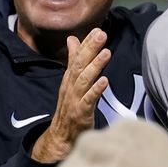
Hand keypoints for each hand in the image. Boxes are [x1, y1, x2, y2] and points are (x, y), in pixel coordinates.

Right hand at [30, 28, 110, 162]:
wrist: (61, 137)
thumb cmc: (70, 106)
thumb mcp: (71, 82)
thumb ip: (73, 60)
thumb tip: (73, 39)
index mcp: (70, 78)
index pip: (78, 57)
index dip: (87, 43)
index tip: (97, 29)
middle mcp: (71, 86)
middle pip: (80, 65)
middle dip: (90, 48)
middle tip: (101, 34)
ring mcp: (75, 100)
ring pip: (84, 80)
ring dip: (95, 66)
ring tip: (106, 52)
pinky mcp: (81, 113)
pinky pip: (88, 100)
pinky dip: (96, 90)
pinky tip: (104, 80)